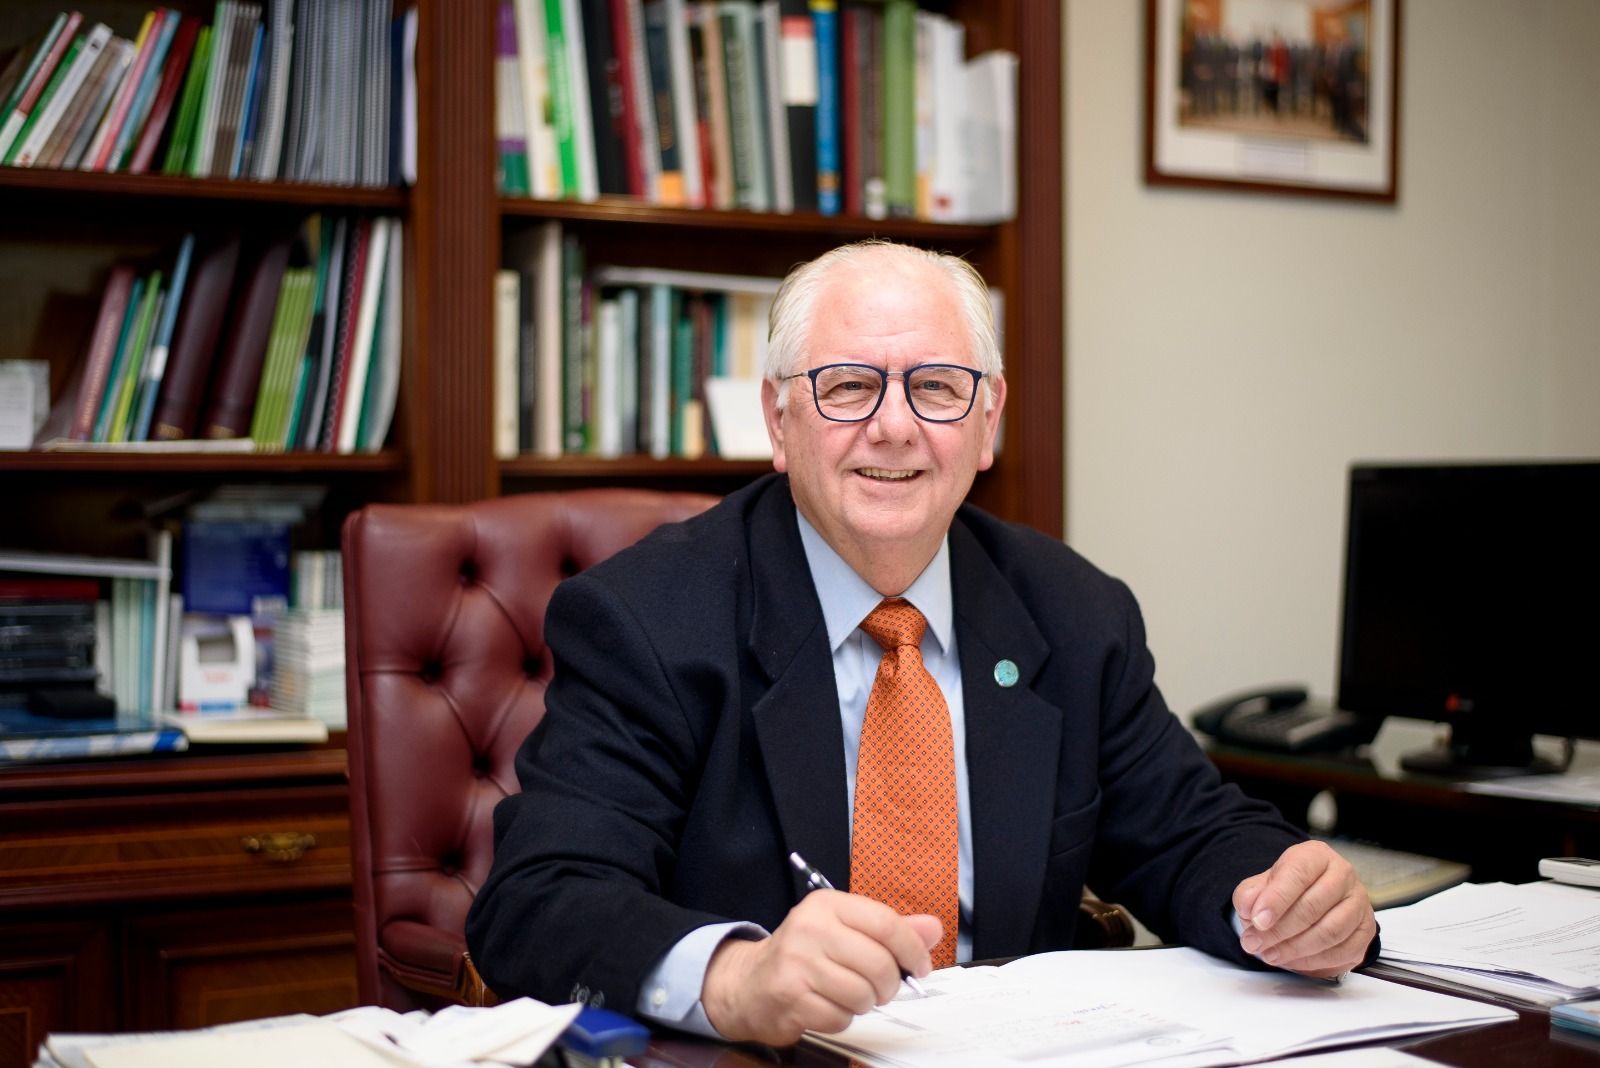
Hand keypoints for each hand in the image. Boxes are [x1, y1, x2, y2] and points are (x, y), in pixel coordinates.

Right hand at [701, 890, 940, 1044]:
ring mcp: (797, 963)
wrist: (749, 982)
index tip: (918, 967)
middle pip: (879, 964)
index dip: (912, 950)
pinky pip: (840, 1017)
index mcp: (827, 905)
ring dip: (864, 1003)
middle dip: (888, 985)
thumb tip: (933, 928)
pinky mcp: (790, 996)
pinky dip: (842, 1018)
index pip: (886, 924)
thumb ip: (891, 929)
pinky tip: (828, 1005)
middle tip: (880, 987)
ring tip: (850, 995)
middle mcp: (810, 928)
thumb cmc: (804, 954)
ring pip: (862, 994)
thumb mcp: (845, 930)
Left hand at [1233, 840, 1374, 978]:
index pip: (1298, 875)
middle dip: (1280, 930)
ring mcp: (1359, 903)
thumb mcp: (1262, 884)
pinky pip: (1343, 951)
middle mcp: (1343, 875)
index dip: (1276, 899)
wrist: (1313, 896)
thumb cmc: (1287, 888)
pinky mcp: (1366, 931)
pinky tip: (1293, 961)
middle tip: (1255, 943)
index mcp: (1316, 855)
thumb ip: (1250, 894)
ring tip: (1269, 954)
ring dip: (1296, 948)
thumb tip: (1249, 908)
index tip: (1256, 920)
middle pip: (1313, 906)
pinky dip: (1315, 961)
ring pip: (1330, 931)